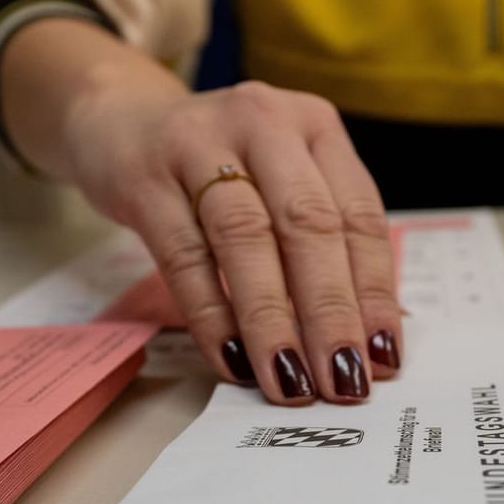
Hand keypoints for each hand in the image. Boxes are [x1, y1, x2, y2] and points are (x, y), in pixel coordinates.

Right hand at [63, 78, 400, 404]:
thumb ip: (324, 242)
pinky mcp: (145, 177)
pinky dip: (211, 315)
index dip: (374, 291)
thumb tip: (370, 338)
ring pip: (246, 238)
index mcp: (314, 125)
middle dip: (330, 312)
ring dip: (272, 320)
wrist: (120, 122)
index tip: (382, 357)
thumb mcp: (280, 180)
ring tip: (289, 381)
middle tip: (342, 380)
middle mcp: (263, 123)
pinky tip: (232, 359)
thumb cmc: (218, 167)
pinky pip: (185, 256)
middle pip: (308, 224)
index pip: (358, 215)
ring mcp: (199, 144)